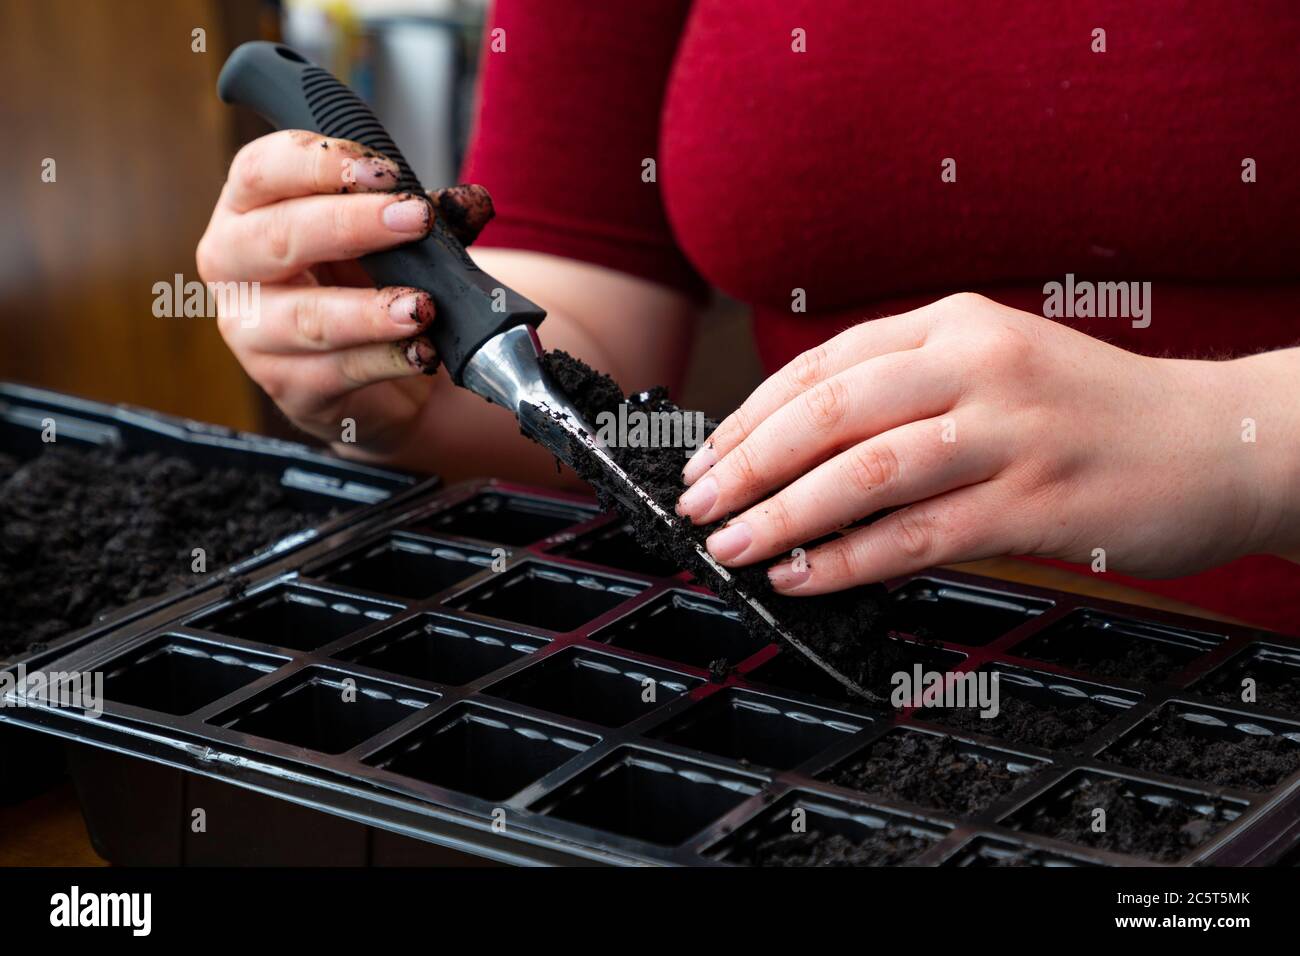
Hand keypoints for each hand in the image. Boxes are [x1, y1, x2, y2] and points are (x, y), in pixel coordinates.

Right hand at [196, 129, 492, 452]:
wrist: (376, 370)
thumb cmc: (365, 280)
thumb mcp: (390, 235)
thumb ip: (424, 211)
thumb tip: (470, 201)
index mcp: (247, 208)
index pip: (262, 170)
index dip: (320, 164)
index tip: (384, 171)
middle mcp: (233, 266)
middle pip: (279, 237)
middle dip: (353, 224)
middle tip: (415, 218)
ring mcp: (252, 332)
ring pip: (307, 317)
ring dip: (371, 311)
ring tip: (423, 306)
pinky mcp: (287, 387)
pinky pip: (337, 372)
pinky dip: (387, 360)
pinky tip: (422, 351)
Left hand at [676, 293, 1279, 594]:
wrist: (1224, 441)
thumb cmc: (1094, 412)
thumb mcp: (999, 367)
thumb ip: (910, 393)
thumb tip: (798, 452)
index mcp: (958, 323)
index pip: (825, 364)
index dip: (751, 414)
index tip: (705, 456)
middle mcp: (979, 365)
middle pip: (831, 411)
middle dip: (748, 462)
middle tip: (699, 505)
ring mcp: (1011, 433)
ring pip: (866, 471)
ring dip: (784, 513)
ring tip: (733, 544)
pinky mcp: (1036, 503)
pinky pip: (920, 535)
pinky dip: (850, 558)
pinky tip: (805, 574)